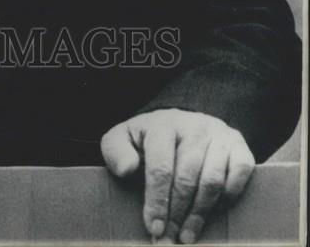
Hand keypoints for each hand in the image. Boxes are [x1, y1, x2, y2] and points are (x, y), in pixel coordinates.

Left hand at [101, 109, 254, 243]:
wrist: (181, 122)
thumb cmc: (149, 140)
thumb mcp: (124, 139)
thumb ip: (116, 152)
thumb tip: (127, 169)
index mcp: (162, 124)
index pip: (160, 167)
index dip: (157, 201)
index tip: (154, 227)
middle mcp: (193, 126)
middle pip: (187, 178)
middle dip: (177, 215)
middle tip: (169, 240)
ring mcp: (218, 134)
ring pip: (212, 180)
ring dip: (200, 214)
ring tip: (187, 236)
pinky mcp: (239, 144)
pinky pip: (240, 173)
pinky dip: (228, 197)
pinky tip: (214, 213)